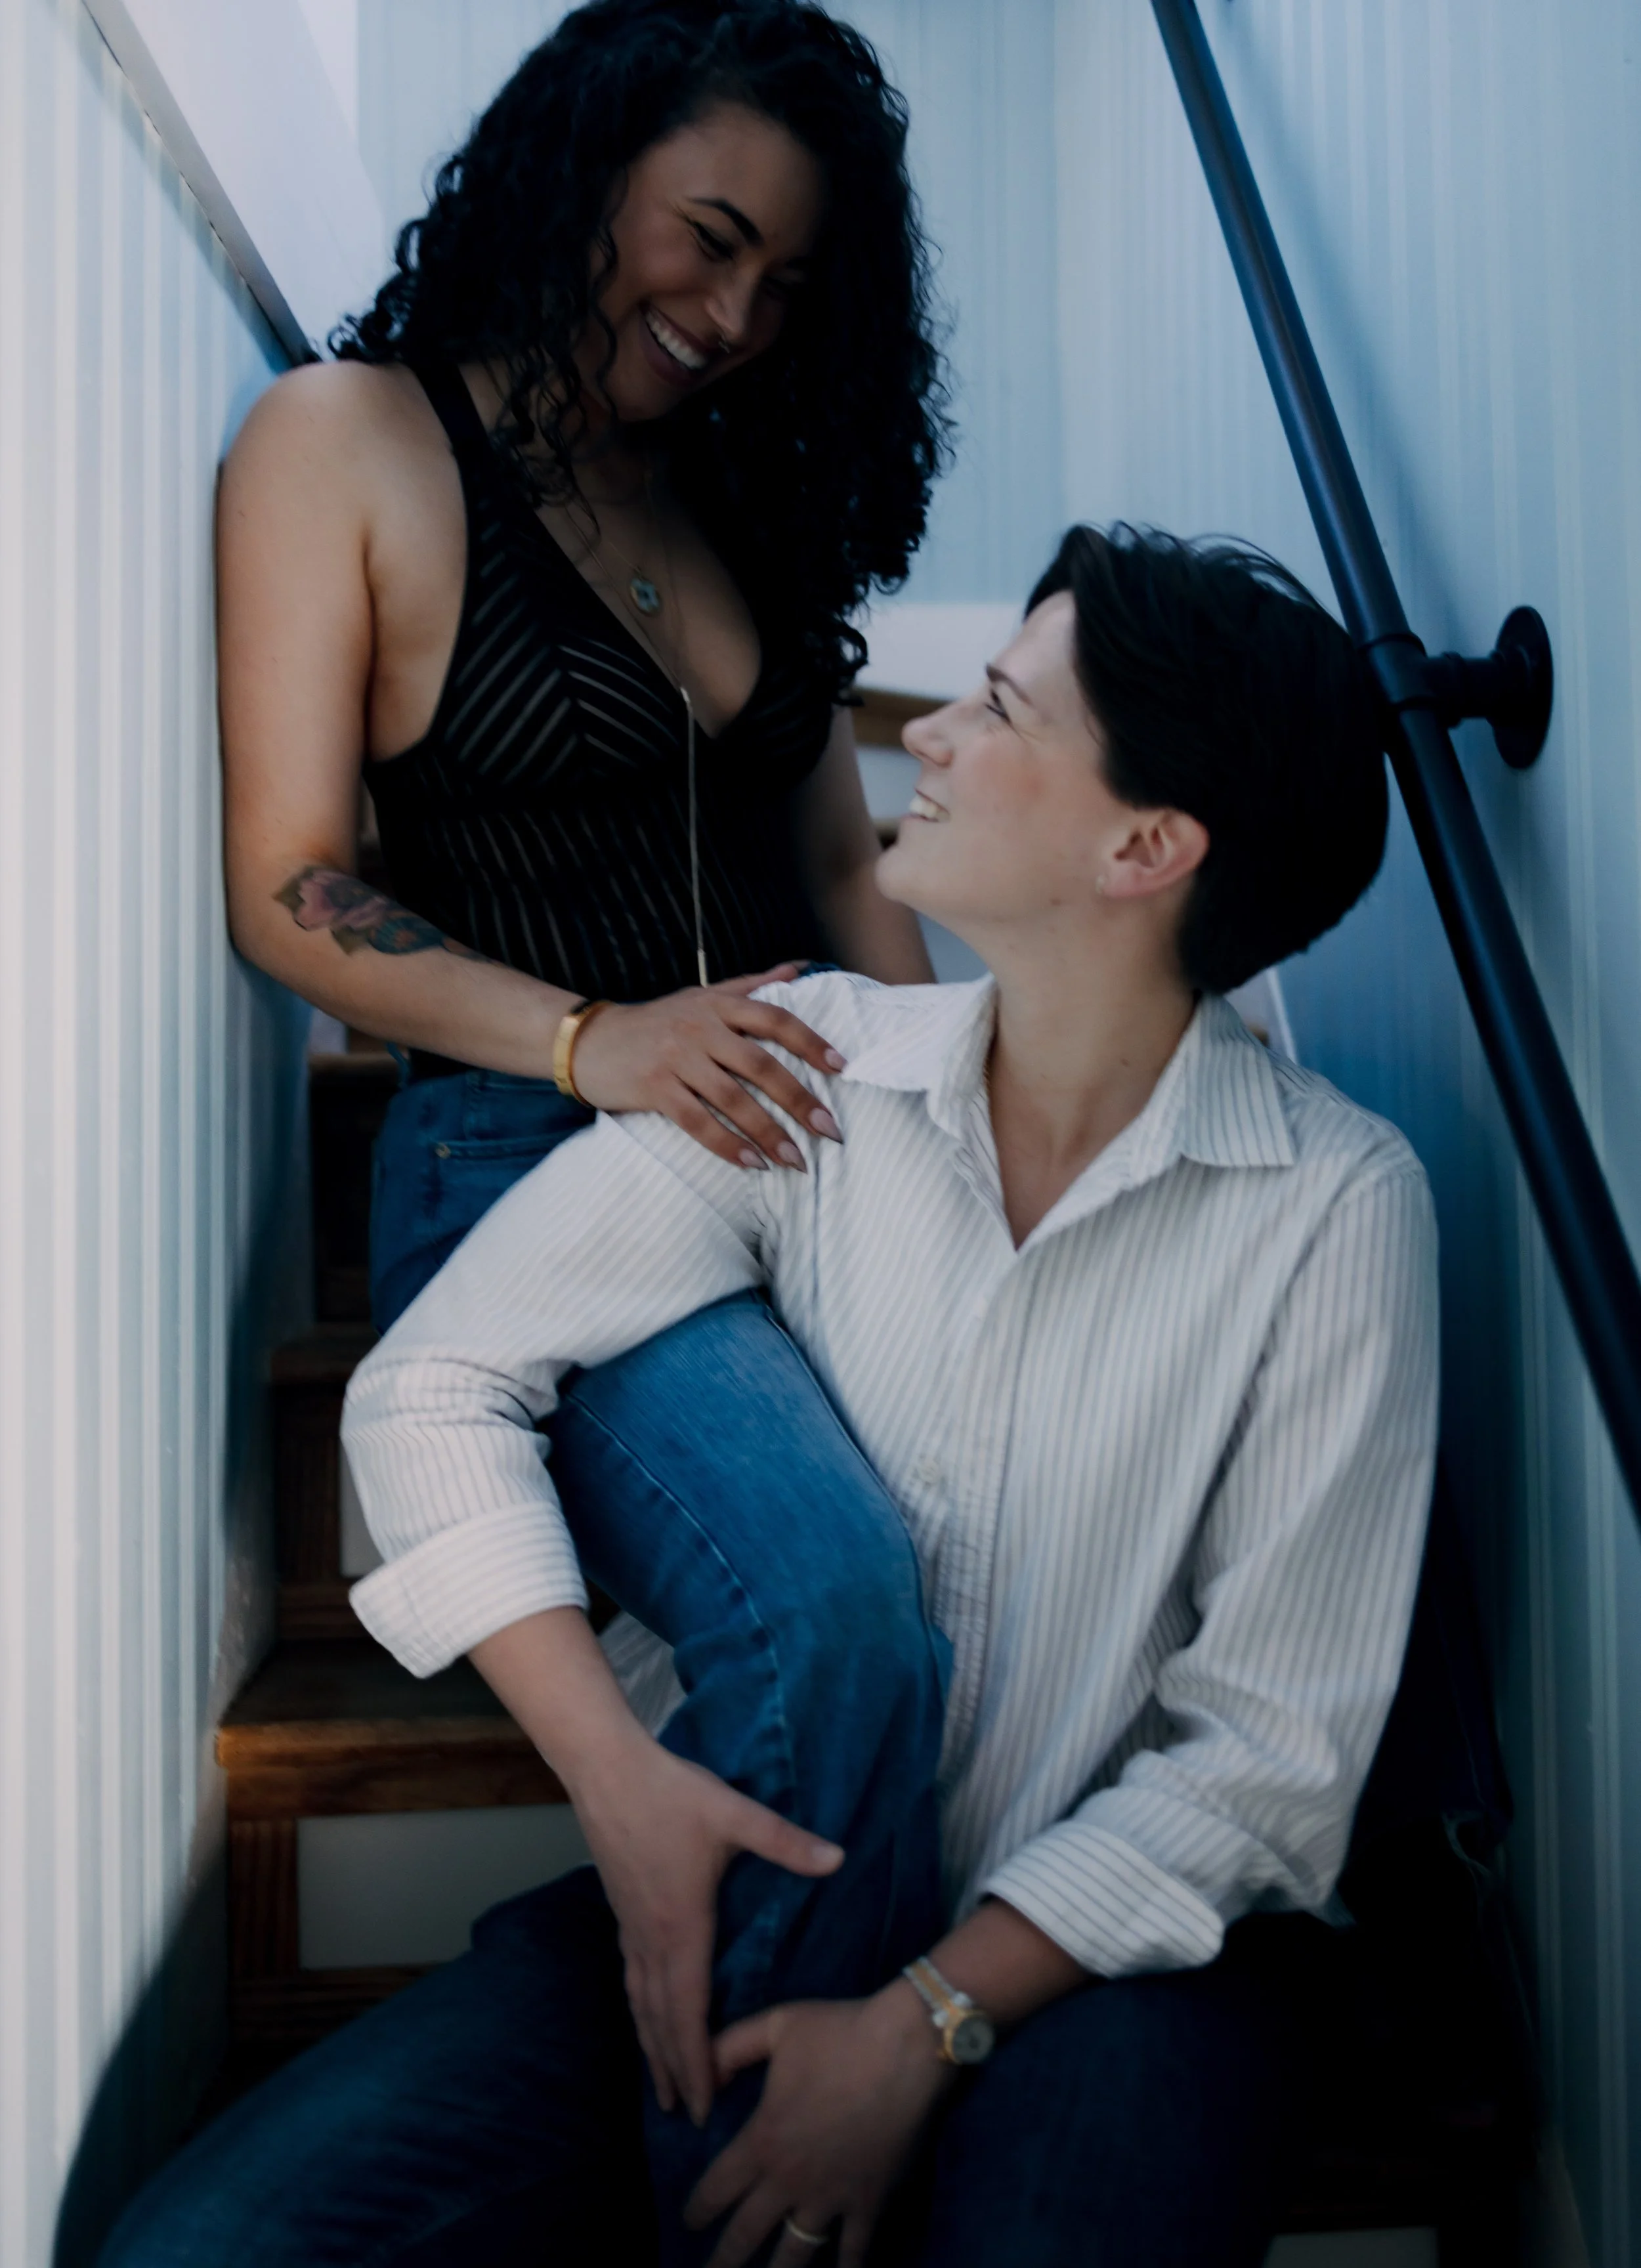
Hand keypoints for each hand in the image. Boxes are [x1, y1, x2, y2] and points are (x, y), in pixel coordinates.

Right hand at [568, 965, 847, 1169]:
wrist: (589, 1040)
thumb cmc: (655, 1021)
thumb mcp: (701, 995)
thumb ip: (751, 985)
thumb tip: (799, 968)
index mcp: (717, 1005)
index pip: (775, 1019)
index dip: (811, 1042)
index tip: (842, 1068)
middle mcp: (700, 1029)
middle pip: (761, 1065)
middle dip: (800, 1099)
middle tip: (831, 1130)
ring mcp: (676, 1059)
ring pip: (733, 1099)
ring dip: (769, 1132)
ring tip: (797, 1160)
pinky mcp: (654, 1089)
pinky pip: (697, 1122)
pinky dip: (726, 1145)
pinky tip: (752, 1163)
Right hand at [568, 1728, 844, 2127]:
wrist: (606, 1769)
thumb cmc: (671, 1793)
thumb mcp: (734, 1813)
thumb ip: (786, 1841)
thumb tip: (838, 1858)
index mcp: (681, 1927)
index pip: (688, 2012)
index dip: (696, 2063)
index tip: (702, 2106)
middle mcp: (651, 1938)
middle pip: (660, 2020)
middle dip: (674, 2070)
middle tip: (685, 2116)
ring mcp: (631, 1927)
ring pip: (639, 2003)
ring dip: (651, 2046)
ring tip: (660, 2085)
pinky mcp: (621, 1911)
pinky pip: (630, 1978)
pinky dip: (639, 2010)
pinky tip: (645, 2013)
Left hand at [686, 1988, 954, 2267]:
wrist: (906, 2046)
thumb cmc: (839, 2032)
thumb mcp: (775, 2025)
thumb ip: (730, 2048)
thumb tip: (704, 2080)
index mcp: (763, 2140)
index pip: (717, 2188)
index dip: (698, 2209)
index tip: (689, 2222)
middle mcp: (790, 2180)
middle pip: (746, 2233)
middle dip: (723, 2260)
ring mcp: (831, 2197)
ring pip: (795, 2254)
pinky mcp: (870, 2202)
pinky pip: (855, 2250)